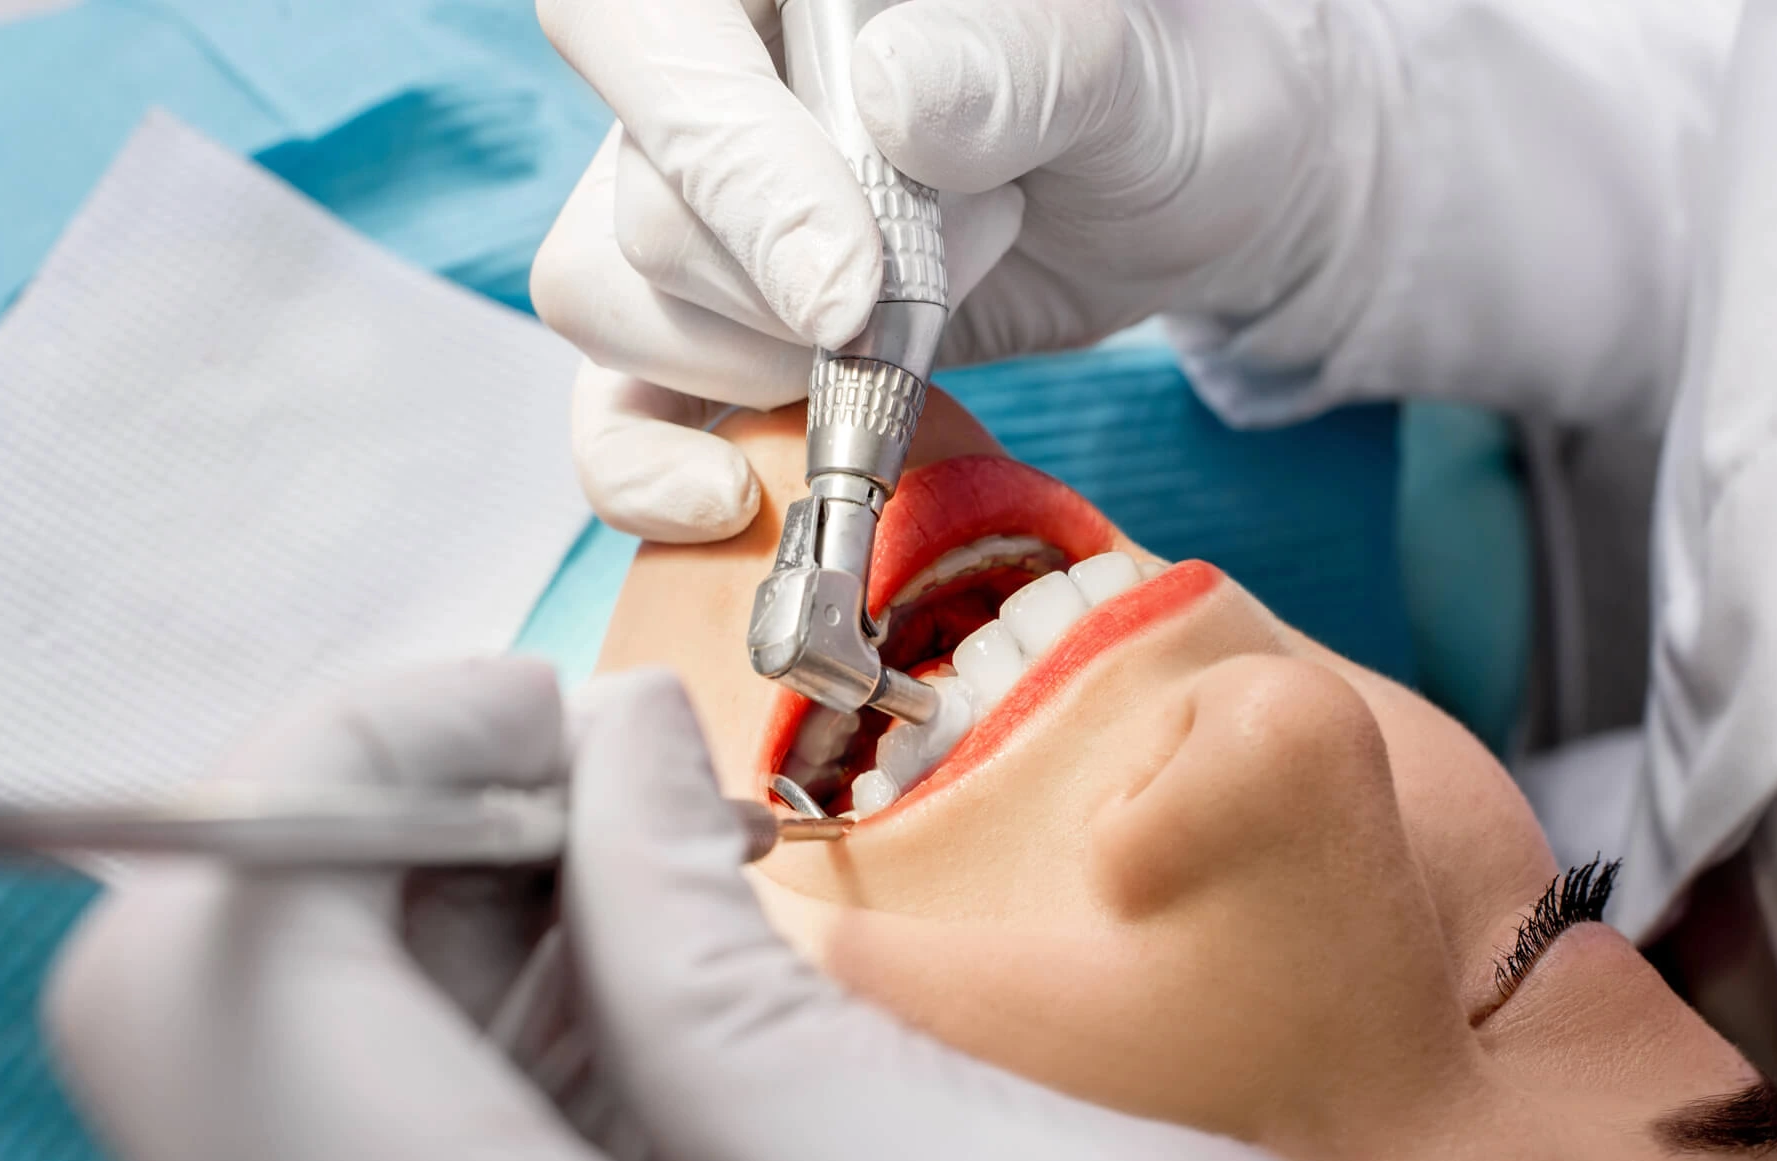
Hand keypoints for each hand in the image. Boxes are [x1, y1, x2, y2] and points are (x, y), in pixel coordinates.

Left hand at [44, 660, 1578, 1160]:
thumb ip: (741, 997)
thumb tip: (607, 772)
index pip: (217, 1001)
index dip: (339, 780)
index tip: (548, 707)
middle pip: (215, 1065)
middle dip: (388, 854)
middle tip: (606, 773)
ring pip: (290, 1137)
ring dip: (435, 952)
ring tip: (648, 876)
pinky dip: (489, 1066)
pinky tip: (653, 1009)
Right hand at [530, 0, 1393, 540]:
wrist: (1172, 197)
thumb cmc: (1151, 97)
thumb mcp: (1118, 63)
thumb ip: (1013, 62)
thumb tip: (890, 99)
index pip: (644, 28)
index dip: (727, 167)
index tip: (850, 291)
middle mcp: (700, 71)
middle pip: (643, 202)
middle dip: (807, 290)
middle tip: (981, 243)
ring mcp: (688, 201)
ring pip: (611, 300)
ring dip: (774, 364)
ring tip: (927, 309)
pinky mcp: (703, 322)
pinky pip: (604, 405)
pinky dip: (645, 468)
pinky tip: (731, 498)